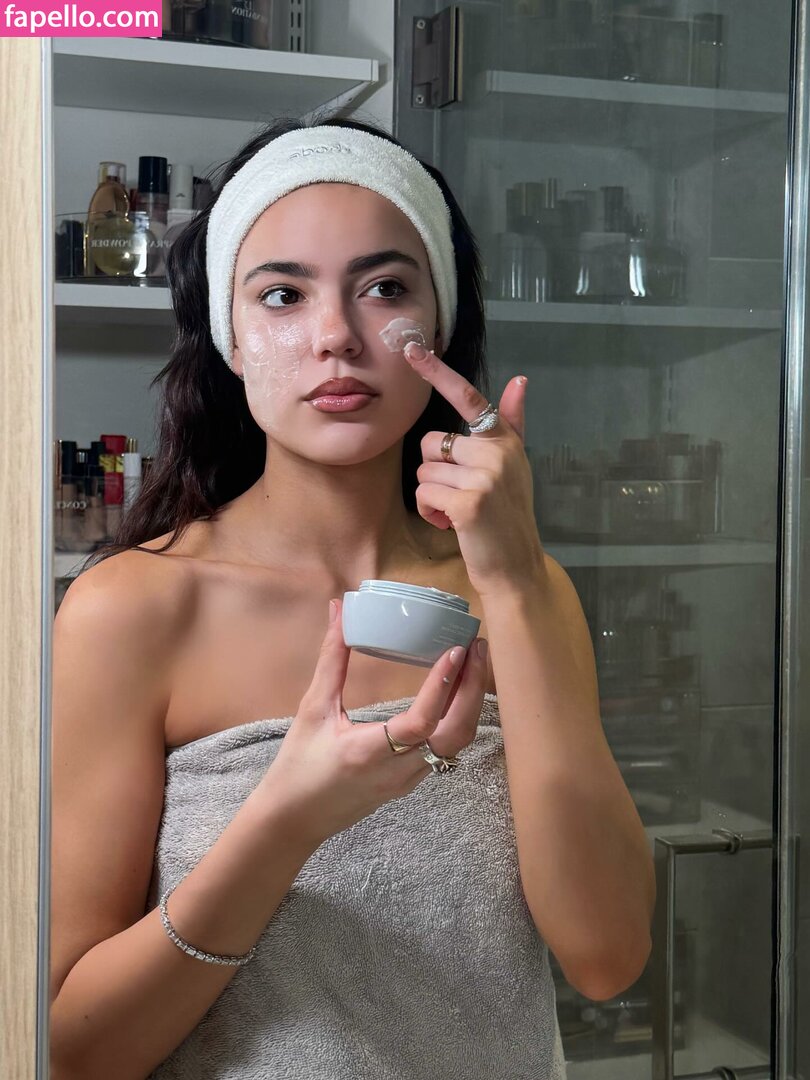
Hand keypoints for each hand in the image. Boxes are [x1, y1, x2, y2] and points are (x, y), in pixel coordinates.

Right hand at [260, 598, 488, 847]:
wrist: (295, 819)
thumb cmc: (299, 764)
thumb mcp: (312, 710)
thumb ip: (331, 660)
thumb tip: (338, 611)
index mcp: (370, 752)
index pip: (422, 721)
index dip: (444, 686)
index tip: (456, 650)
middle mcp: (398, 770)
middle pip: (456, 733)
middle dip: (473, 688)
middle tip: (477, 646)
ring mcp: (409, 780)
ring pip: (457, 743)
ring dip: (470, 702)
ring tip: (473, 662)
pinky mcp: (412, 782)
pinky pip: (447, 749)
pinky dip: (460, 717)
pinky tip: (458, 691)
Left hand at [404, 341, 543, 593]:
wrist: (516, 566)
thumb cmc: (509, 516)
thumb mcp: (515, 466)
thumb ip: (512, 423)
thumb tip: (519, 380)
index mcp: (504, 441)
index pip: (468, 398)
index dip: (438, 372)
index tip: (412, 348)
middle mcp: (496, 453)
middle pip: (430, 443)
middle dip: (434, 471)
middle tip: (459, 495)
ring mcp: (484, 478)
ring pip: (423, 472)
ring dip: (431, 496)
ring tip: (458, 512)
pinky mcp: (468, 503)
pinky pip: (424, 494)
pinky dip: (430, 513)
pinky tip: (452, 524)